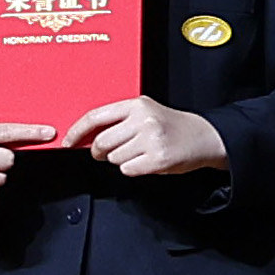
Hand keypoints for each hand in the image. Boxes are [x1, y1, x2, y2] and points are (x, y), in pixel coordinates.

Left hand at [68, 97, 223, 180]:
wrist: (205, 137)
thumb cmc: (172, 126)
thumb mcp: (146, 112)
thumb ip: (118, 120)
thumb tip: (84, 136)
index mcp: (137, 105)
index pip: (96, 117)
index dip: (77, 131)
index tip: (69, 141)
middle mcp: (144, 120)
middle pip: (101, 142)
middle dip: (100, 152)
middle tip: (108, 153)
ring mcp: (151, 140)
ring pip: (114, 158)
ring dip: (121, 160)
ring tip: (138, 153)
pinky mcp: (158, 159)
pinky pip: (127, 170)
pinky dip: (133, 169)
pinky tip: (146, 161)